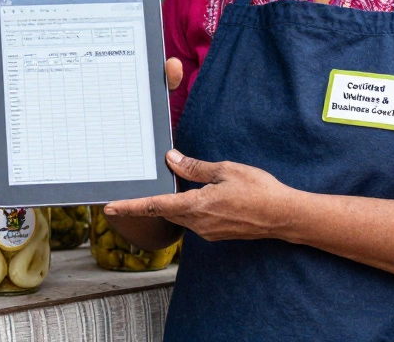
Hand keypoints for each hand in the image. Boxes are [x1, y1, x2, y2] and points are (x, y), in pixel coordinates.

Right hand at [0, 58, 184, 148]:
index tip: (0, 51)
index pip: (34, 62)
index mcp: (65, 81)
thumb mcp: (145, 103)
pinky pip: (9, 151)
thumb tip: (170, 64)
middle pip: (8, 86)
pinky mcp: (38, 157)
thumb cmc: (134, 128)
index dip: (11, 54)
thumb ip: (157, 83)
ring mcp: (37, 130)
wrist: (134, 172)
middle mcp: (44, 103)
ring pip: (2, 116)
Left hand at [103, 150, 289, 241]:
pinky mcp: (216, 233)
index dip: (130, 207)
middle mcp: (198, 223)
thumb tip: (171, 160)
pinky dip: (189, 208)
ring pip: (180, 216)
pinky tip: (200, 196)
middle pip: (165, 211)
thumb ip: (194, 167)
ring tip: (177, 188)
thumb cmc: (259, 190)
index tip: (109, 208)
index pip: (155, 206)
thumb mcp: (225, 170)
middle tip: (138, 191)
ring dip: (173, 204)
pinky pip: (194, 220)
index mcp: (197, 206)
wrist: (284, 216)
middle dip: (152, 202)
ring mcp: (207, 231)